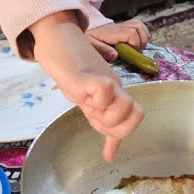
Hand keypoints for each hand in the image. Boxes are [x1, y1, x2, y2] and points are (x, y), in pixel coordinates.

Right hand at [26, 12, 143, 161]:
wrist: (56, 38)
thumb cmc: (72, 66)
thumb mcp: (89, 99)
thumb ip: (102, 122)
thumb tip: (110, 155)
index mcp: (115, 94)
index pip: (137, 118)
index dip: (120, 130)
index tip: (99, 124)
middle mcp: (115, 88)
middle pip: (136, 116)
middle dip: (112, 124)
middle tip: (92, 111)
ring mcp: (103, 80)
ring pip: (123, 107)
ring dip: (102, 112)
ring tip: (86, 99)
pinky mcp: (86, 75)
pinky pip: (104, 90)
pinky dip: (95, 96)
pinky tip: (82, 90)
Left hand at [85, 19, 150, 60]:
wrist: (84, 30)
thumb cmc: (88, 39)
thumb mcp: (91, 46)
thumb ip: (103, 50)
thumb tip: (115, 55)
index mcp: (112, 33)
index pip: (131, 33)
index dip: (136, 43)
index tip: (132, 53)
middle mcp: (118, 27)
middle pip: (138, 27)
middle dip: (142, 41)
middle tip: (136, 51)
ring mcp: (121, 26)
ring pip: (139, 25)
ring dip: (143, 36)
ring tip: (139, 47)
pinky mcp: (123, 26)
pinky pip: (138, 25)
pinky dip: (142, 32)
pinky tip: (139, 42)